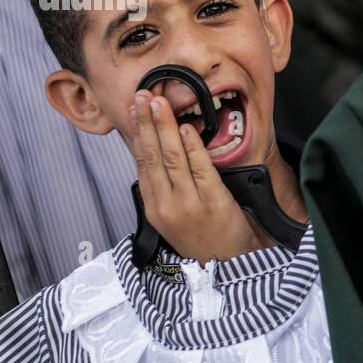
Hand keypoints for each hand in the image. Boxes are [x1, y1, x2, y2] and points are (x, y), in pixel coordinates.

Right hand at [129, 90, 259, 263]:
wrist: (226, 266)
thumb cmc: (201, 240)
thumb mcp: (171, 219)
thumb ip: (162, 190)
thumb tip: (154, 156)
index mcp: (154, 208)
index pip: (142, 163)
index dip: (138, 133)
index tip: (136, 109)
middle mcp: (168, 205)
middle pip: (153, 156)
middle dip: (147, 123)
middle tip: (144, 96)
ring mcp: (190, 203)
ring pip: (173, 158)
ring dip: (166, 127)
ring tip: (160, 103)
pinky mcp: (214, 201)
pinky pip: (201, 168)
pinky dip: (193, 146)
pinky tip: (187, 128)